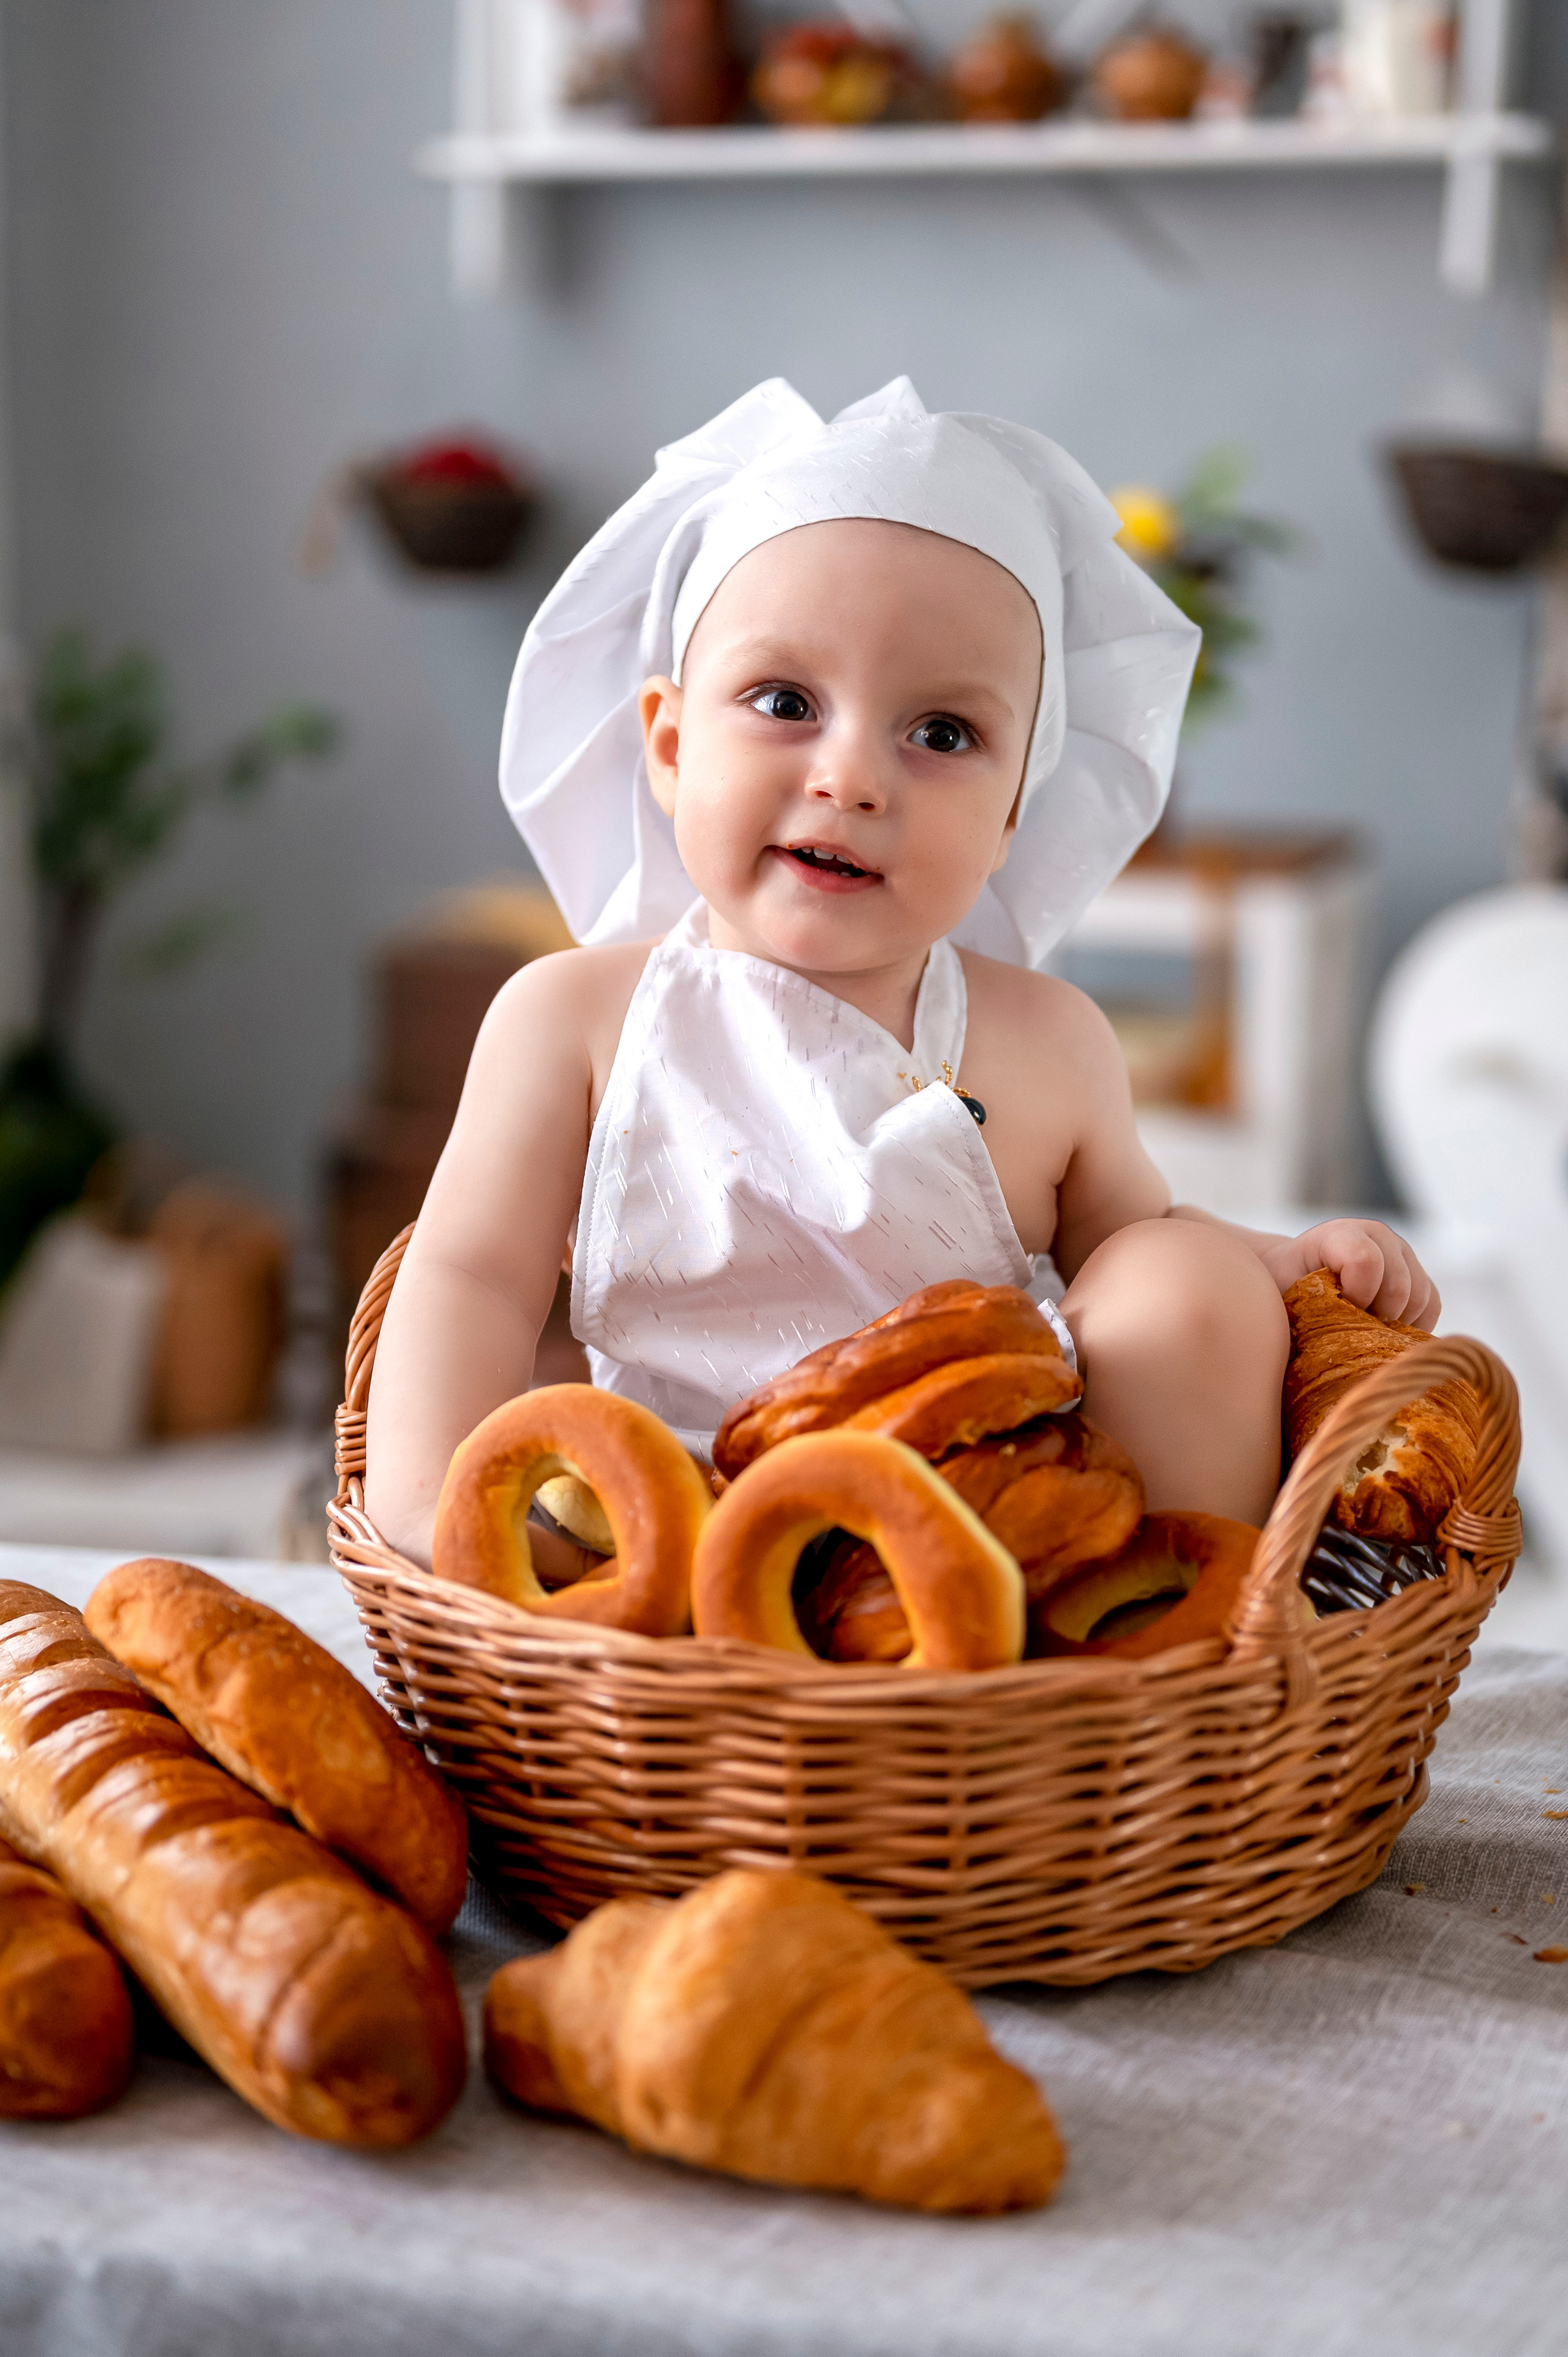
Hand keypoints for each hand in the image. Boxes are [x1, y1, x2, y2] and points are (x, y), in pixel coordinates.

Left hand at [1258, 1219, 1440, 1330]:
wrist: (1292, 1278)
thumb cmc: (1281, 1292)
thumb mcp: (1280, 1297)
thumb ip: (1299, 1311)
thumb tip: (1327, 1348)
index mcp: (1339, 1234)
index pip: (1366, 1261)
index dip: (1355, 1297)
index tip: (1335, 1313)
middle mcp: (1377, 1235)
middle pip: (1400, 1286)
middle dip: (1376, 1318)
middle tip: (1350, 1329)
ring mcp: (1401, 1252)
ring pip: (1420, 1299)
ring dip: (1395, 1325)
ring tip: (1365, 1330)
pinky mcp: (1418, 1273)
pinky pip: (1431, 1306)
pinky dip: (1412, 1326)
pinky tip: (1385, 1332)